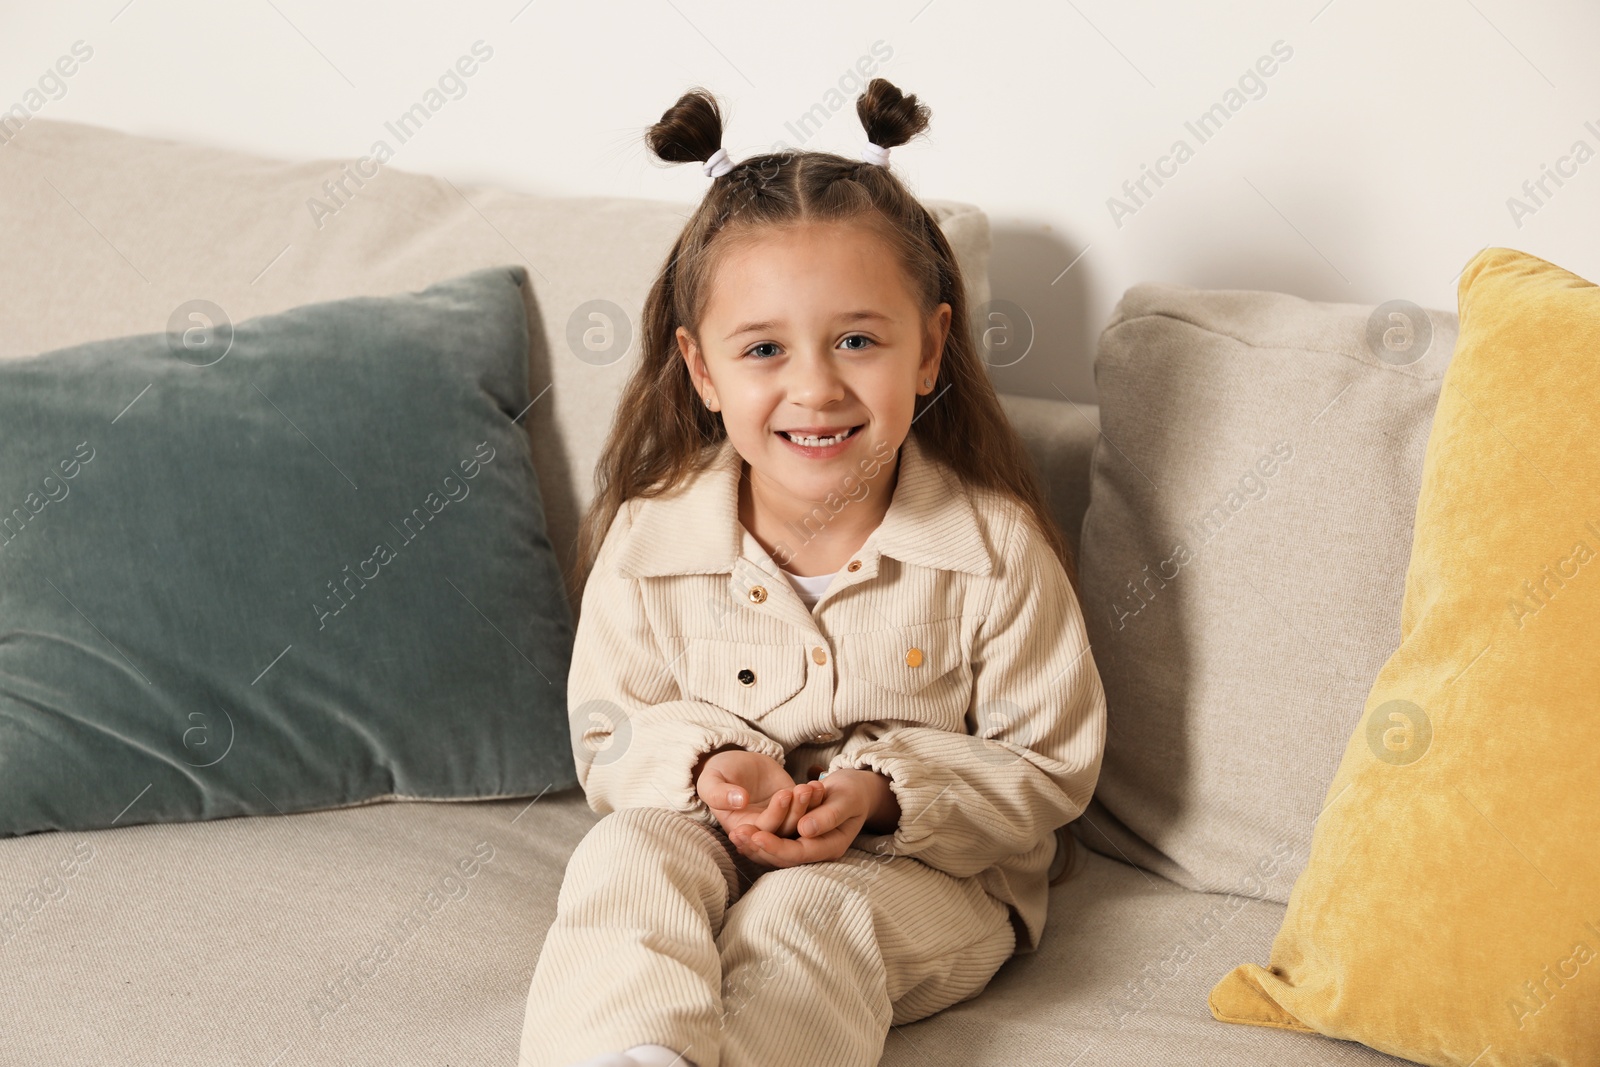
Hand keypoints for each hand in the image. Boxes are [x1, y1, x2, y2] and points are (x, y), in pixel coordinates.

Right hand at [694, 747, 823, 842]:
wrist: (736, 763)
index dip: (773, 817)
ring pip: (798, 822)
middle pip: (784, 830)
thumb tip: (739, 800)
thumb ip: (719, 793)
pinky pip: (806, 808)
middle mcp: (762, 829)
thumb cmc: (719, 773)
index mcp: (741, 828)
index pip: (762, 830)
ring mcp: (780, 819)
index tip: (781, 796)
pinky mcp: (793, 806)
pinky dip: (814, 800)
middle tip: (798, 789)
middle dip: (794, 811)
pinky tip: (817, 785)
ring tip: (809, 786)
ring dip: (806, 806)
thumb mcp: (711, 781)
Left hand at [727, 768, 895, 868]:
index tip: (756, 835)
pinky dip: (757, 839)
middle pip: (783, 858)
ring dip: (754, 846)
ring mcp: (805, 848)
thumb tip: (803, 829)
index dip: (776, 846)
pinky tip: (739, 831)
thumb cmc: (853, 792)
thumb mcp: (845, 799)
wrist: (854, 790)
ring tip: (733, 833)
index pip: (799, 853)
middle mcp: (816, 853)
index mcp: (831, 847)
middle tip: (736, 833)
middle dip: (758, 848)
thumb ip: (827, 815)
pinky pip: (774, 844)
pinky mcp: (795, 841)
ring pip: (775, 854)